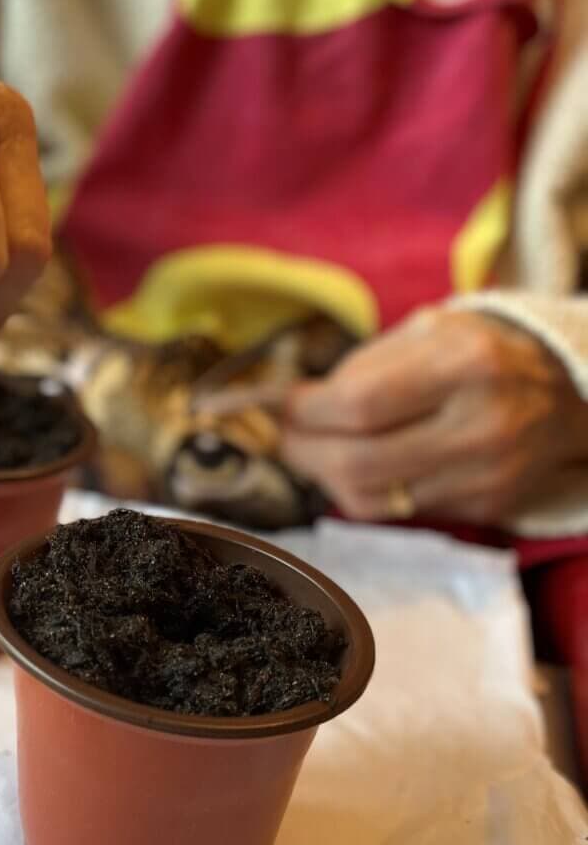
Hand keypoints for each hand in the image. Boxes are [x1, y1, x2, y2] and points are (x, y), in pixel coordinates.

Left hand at [280, 310, 587, 524]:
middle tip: (284, 435)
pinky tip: (355, 468)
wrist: (566, 392)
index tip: (283, 404)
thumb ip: (362, 365)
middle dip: (302, 451)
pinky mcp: (485, 508)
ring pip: (371, 501)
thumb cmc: (478, 352)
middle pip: (358, 462)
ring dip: (324, 479)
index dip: (306, 412)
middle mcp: (481, 425)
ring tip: (312, 452)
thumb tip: (291, 404)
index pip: (360, 403)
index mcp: (466, 363)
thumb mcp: (429, 329)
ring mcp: (486, 476)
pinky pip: (398, 515)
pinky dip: (363, 493)